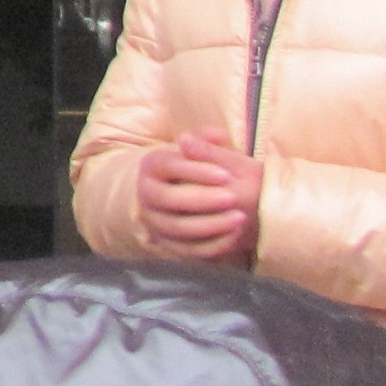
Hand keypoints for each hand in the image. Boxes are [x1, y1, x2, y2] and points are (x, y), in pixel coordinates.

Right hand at [134, 129, 262, 263]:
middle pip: (168, 199)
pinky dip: (210, 246)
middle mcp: (146, 194)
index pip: (169, 166)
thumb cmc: (197, 169)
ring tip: (239, 219)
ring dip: (210, 225)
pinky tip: (234, 237)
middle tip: (233, 198)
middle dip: (202, 200)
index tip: (225, 175)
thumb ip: (209, 144)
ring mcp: (153, 220)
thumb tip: (214, 134)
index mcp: (152, 165)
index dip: (197, 171)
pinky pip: (186, 250)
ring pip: (176, 228)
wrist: (180, 194)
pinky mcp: (165, 243)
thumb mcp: (201, 153)